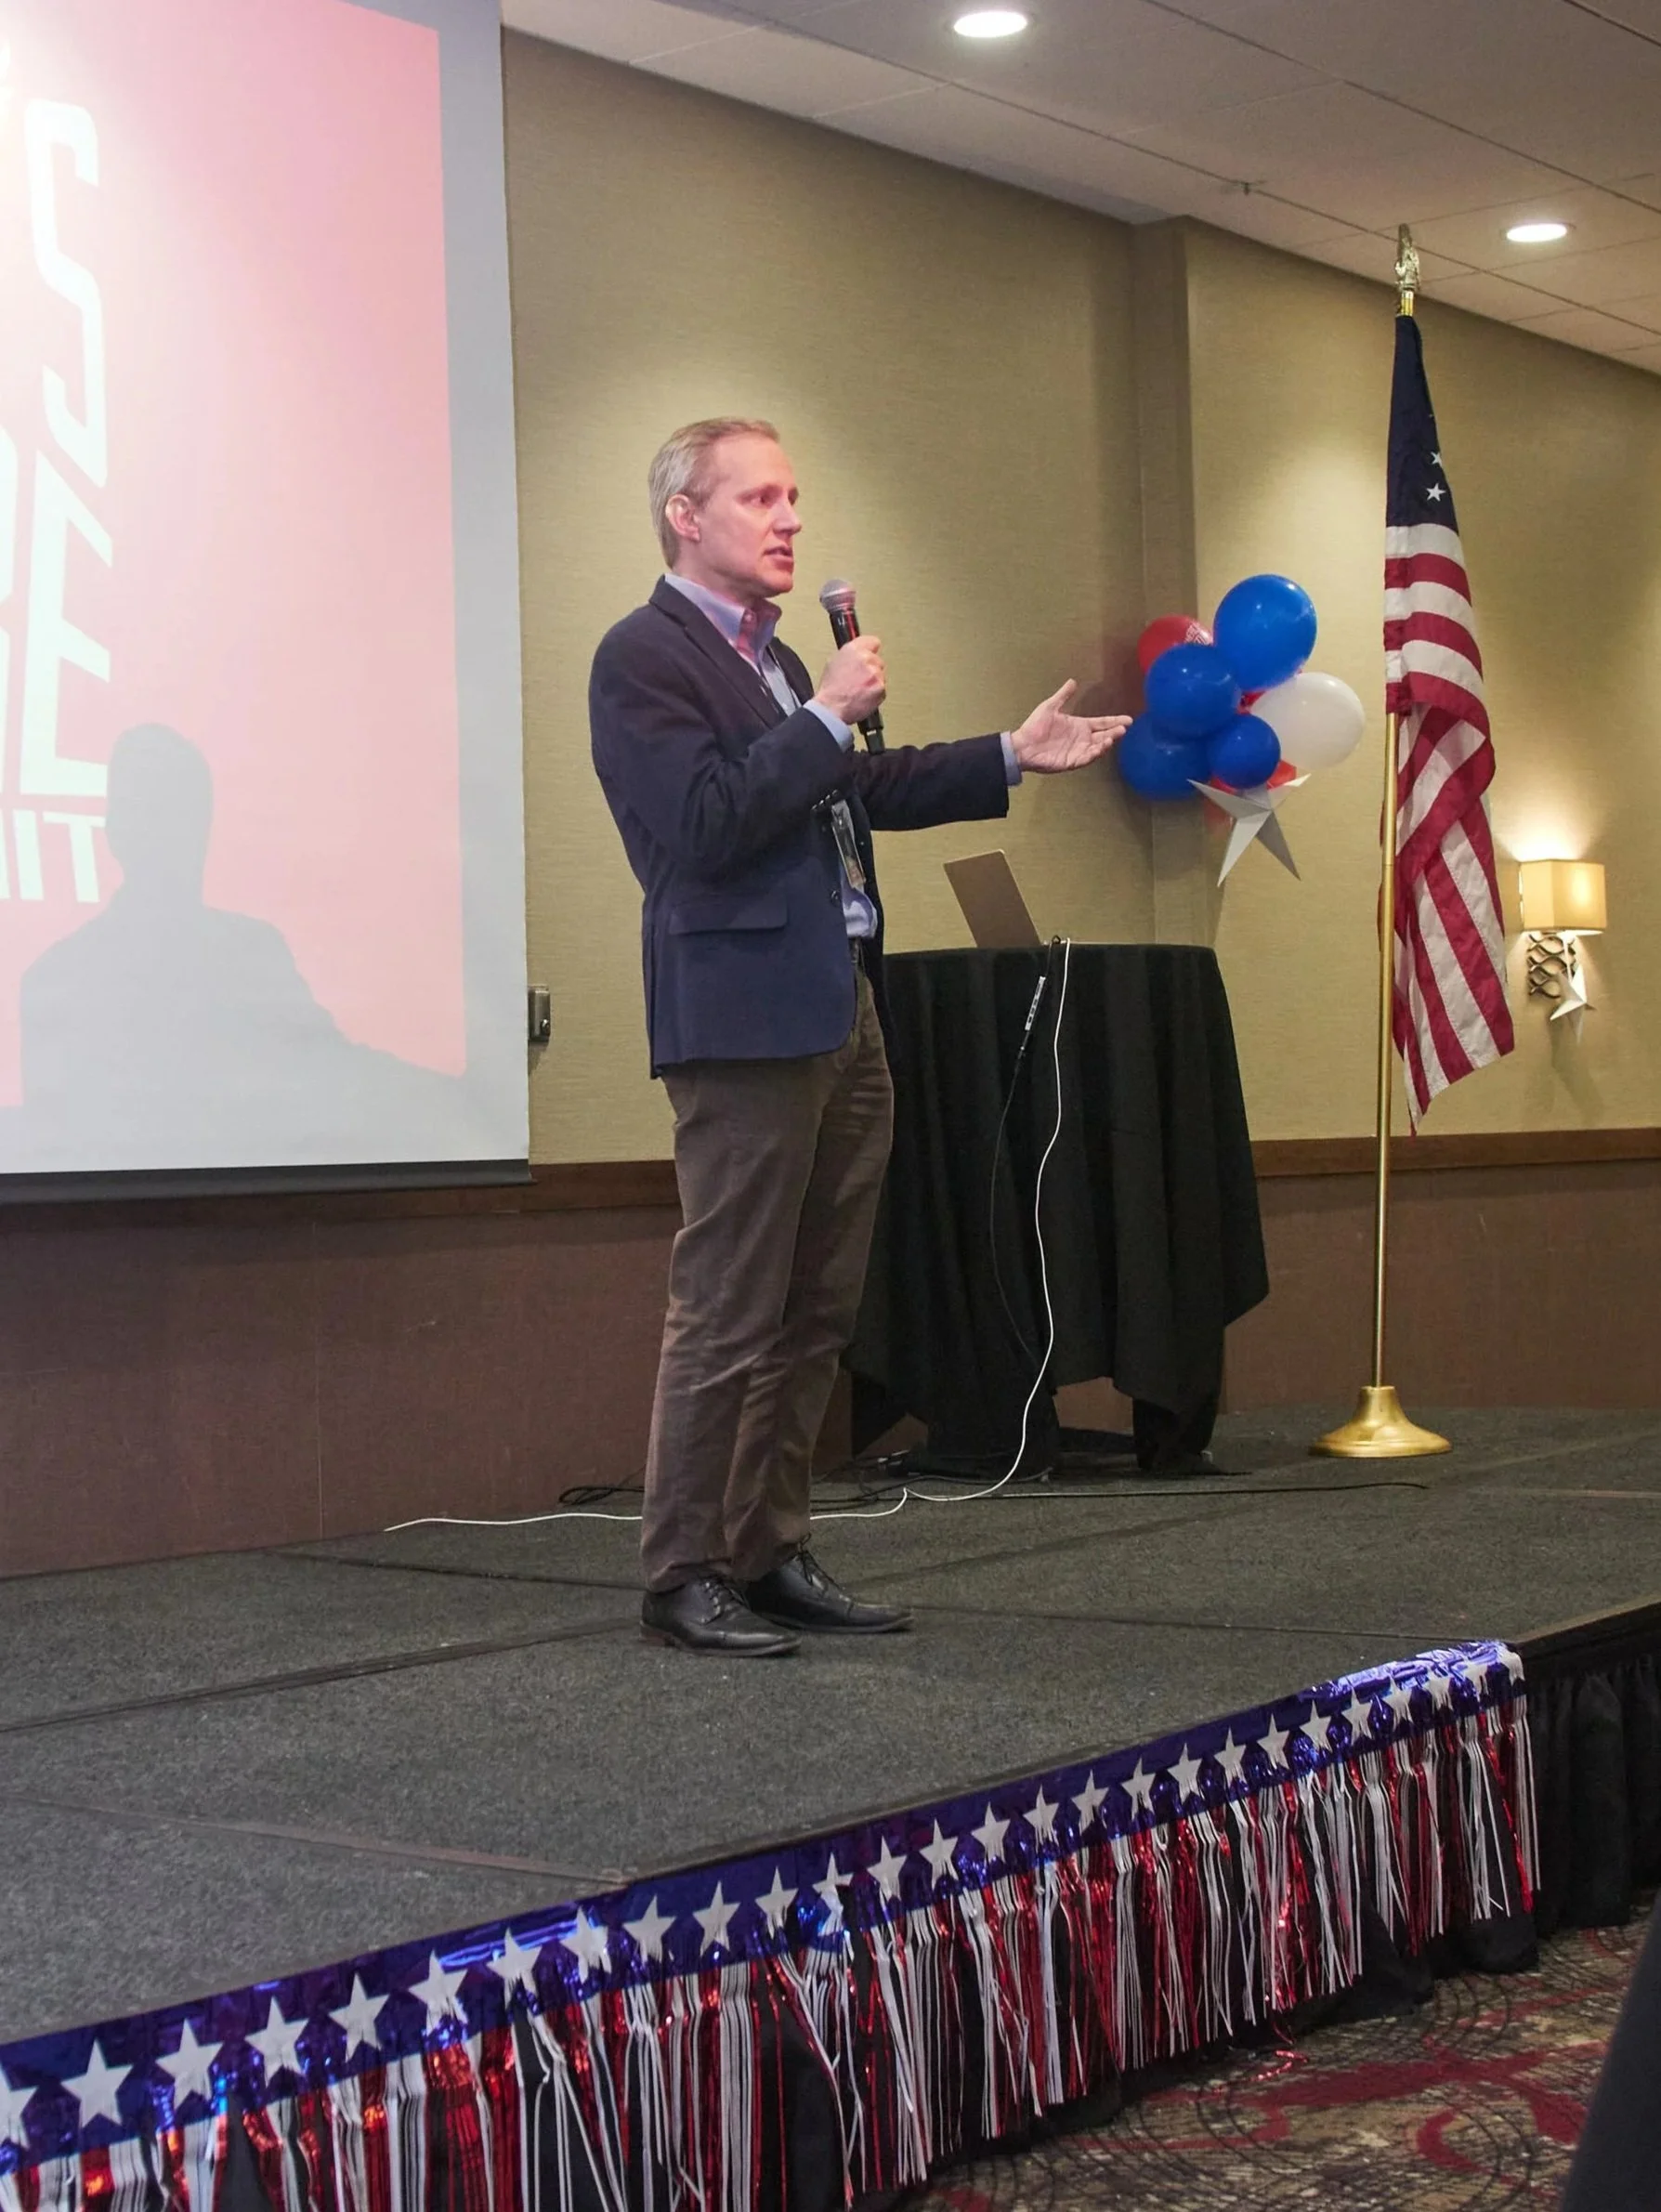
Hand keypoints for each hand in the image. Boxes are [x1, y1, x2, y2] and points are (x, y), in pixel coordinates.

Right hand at [814, 637, 885, 725]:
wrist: (832, 707)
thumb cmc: (831, 689)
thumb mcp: (834, 662)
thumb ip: (850, 654)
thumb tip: (858, 653)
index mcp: (854, 649)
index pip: (873, 642)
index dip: (871, 649)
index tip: (871, 653)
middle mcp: (866, 659)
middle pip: (878, 661)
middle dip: (871, 668)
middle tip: (859, 678)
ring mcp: (875, 674)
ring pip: (880, 675)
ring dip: (873, 682)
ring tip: (859, 689)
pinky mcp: (881, 688)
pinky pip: (882, 689)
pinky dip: (875, 693)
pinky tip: (863, 696)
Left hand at [1011, 681, 1129, 773]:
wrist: (1022, 745)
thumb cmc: (1034, 727)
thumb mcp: (1050, 707)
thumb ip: (1063, 696)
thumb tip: (1073, 681)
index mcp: (1079, 726)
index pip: (1101, 723)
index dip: (1114, 721)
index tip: (1128, 719)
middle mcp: (1081, 739)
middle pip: (1103, 735)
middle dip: (1115, 732)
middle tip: (1124, 728)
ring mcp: (1077, 751)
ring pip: (1097, 747)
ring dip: (1106, 743)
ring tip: (1113, 737)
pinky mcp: (1071, 761)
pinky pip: (1086, 758)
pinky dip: (1095, 753)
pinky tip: (1101, 746)